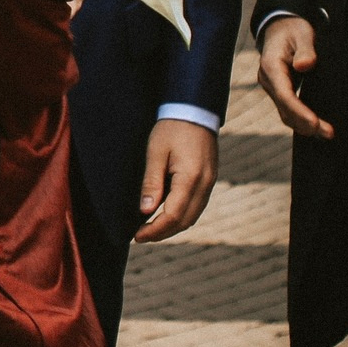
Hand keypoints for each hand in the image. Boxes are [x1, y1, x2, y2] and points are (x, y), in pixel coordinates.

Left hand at [132, 119, 216, 241]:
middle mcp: (205, 184)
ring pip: (193, 216)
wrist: (194, 110)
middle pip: (185, 221)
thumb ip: (152, 183)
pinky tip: (166, 214)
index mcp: (191, 178)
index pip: (173, 216)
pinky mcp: (209, 179)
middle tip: (141, 236)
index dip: (155, 230)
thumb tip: (145, 211)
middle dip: (163, 233)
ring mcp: (210, 183)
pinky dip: (182, 215)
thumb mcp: (156, 152)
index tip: (137, 236)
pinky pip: (197, 206)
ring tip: (151, 229)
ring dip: (173, 226)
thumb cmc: (172, 128)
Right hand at [256, 15, 333, 138]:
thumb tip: (304, 66)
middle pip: (285, 109)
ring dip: (304, 126)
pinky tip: (316, 127)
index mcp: (271, 66)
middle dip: (305, 124)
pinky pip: (288, 110)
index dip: (299, 111)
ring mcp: (272, 88)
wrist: (279, 27)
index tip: (315, 123)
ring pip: (285, 113)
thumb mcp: (302, 33)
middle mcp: (268, 80)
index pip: (284, 95)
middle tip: (329, 133)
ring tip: (326, 133)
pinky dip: (301, 120)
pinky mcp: (280, 91)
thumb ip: (305, 50)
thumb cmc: (292, 29)